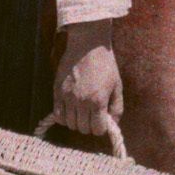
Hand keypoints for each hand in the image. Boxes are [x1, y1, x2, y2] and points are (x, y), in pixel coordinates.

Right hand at [53, 20, 122, 135]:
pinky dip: (64, 117)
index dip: (100, 128)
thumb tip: (113, 124)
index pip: (97, 130)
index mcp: (98, 101)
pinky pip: (57, 115)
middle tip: (92, 117)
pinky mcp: (57, 91)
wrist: (88, 44)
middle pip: (82, 129)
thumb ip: (117, 107)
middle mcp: (81, 102)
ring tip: (82, 112)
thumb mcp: (117, 86)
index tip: (101, 121)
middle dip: (89, 126)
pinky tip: (70, 110)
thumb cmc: (105, 65)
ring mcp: (67, 97)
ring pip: (69, 124)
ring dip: (76, 121)